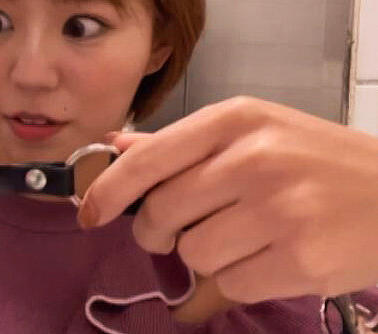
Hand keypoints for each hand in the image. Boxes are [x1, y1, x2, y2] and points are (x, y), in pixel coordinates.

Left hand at [78, 96, 377, 304]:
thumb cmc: (317, 160)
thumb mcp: (252, 132)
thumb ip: (181, 143)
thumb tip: (118, 147)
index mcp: (236, 120)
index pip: (148, 158)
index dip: (108, 190)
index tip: (88, 213)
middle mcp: (254, 158)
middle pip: (161, 214)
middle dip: (158, 231)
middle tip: (178, 229)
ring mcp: (279, 209)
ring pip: (192, 254)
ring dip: (205, 255)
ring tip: (244, 236)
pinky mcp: (299, 259)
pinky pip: (228, 284)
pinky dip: (237, 279)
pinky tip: (268, 256)